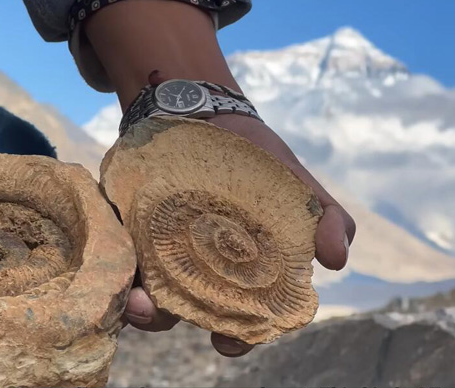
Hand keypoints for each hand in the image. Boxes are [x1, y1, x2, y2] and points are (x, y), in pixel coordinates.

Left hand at [121, 71, 355, 356]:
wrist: (208, 113)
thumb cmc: (258, 159)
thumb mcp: (296, 182)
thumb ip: (327, 216)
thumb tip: (337, 260)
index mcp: (242, 272)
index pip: (241, 318)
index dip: (239, 336)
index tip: (229, 342)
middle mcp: (198, 271)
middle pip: (184, 311)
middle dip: (172, 321)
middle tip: (162, 314)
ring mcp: (161, 253)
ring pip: (147, 292)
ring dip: (138, 303)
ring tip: (136, 295)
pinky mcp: (128, 230)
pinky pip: (118, 257)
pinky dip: (116, 265)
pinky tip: (120, 260)